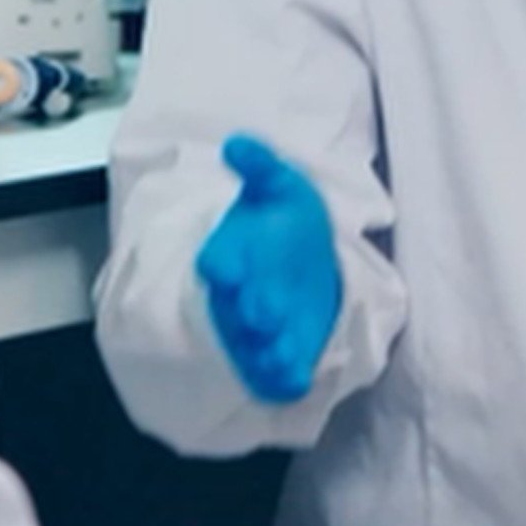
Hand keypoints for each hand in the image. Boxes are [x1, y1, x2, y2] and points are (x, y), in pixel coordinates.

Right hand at [197, 135, 342, 403]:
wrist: (307, 262)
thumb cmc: (286, 223)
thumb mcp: (280, 186)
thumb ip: (259, 167)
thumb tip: (238, 143)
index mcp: (231, 255)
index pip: (218, 260)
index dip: (222, 264)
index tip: (224, 268)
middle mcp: (238, 296)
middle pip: (237, 306)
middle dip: (249, 309)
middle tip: (262, 313)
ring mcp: (256, 330)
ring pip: (253, 344)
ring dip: (266, 351)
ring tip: (281, 356)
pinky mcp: (279, 353)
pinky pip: (274, 371)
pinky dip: (282, 379)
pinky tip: (297, 382)